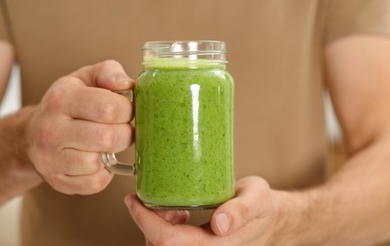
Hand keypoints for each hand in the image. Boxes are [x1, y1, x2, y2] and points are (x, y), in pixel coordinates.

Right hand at [26, 60, 134, 194]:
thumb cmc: (69, 103)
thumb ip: (108, 72)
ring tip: (107, 143)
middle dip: (126, 133)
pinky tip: (99, 160)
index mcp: (62, 99)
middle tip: (123, 128)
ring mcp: (50, 159)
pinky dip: (104, 174)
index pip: (109, 108)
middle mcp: (51, 130)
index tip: (127, 110)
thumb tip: (128, 84)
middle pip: (108, 138)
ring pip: (98, 163)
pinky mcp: (57, 181)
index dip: (128, 110)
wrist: (33, 133)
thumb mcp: (85, 78)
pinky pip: (94, 184)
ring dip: (112, 154)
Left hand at [125, 176, 276, 244]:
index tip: (133, 200)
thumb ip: (242, 210)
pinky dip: (163, 229)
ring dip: (154, 226)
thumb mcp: (258, 198)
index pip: (170, 243)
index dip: (146, 222)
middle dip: (147, 223)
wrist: (268, 220)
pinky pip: (170, 245)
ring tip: (170, 206)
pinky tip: (178, 214)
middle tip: (151, 198)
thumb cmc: (262, 206)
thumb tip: (220, 223)